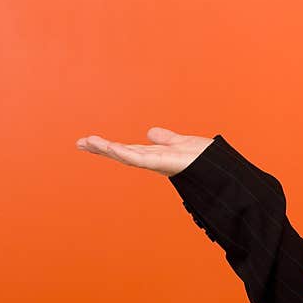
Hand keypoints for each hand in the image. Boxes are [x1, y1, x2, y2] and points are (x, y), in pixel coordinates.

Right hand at [75, 127, 213, 176]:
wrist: (222, 169)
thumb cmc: (206, 159)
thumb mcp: (180, 143)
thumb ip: (165, 139)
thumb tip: (150, 132)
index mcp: (157, 155)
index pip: (129, 149)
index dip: (110, 145)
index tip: (89, 141)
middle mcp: (155, 161)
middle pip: (123, 153)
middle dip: (102, 149)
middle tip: (80, 142)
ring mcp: (158, 164)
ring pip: (127, 156)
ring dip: (107, 149)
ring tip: (87, 142)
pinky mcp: (164, 164)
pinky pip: (140, 159)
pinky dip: (125, 153)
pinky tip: (110, 147)